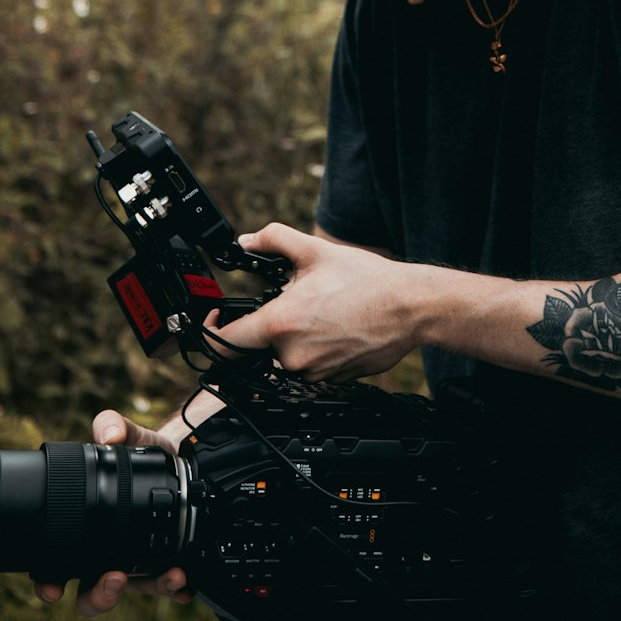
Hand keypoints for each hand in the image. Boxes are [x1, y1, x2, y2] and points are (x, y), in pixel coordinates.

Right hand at [33, 408, 193, 615]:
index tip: (52, 588)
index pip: (54, 567)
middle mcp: (104, 555)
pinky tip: (185, 582)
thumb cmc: (138, 454)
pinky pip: (166, 584)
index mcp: (83, 533)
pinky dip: (176, 588)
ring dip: (150, 590)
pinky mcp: (162, 563)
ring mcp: (133, 564)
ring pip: (133, 594)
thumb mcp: (127, 435)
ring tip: (167, 576)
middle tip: (114, 578)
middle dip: (99, 597)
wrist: (173, 459)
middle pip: (90, 595)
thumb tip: (109, 436)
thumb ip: (113, 426)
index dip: (47, 583)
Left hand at [213, 223, 426, 381]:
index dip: (213, 332)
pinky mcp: (332, 380)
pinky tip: (337, 328)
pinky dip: (316, 349)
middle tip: (298, 303)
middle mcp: (293, 355)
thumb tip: (247, 241)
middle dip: (271, 326)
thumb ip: (273, 240)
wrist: (408, 307)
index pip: (227, 342)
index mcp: (281, 323)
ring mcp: (313, 371)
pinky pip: (311, 366)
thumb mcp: (315, 250)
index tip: (213, 323)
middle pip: (260, 347)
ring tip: (324, 313)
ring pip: (287, 358)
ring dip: (295, 338)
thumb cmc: (368, 281)